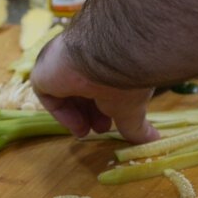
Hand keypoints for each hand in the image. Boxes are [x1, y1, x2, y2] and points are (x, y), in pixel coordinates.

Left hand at [30, 34, 159, 143]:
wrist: (107, 56)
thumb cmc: (125, 77)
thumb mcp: (132, 105)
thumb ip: (137, 125)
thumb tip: (154, 141)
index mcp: (103, 58)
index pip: (99, 83)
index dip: (104, 106)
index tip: (111, 124)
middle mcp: (81, 57)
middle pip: (81, 89)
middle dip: (91, 112)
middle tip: (101, 129)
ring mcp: (60, 61)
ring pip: (65, 93)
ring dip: (77, 115)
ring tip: (87, 132)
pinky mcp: (43, 70)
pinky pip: (49, 96)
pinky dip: (62, 113)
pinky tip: (77, 125)